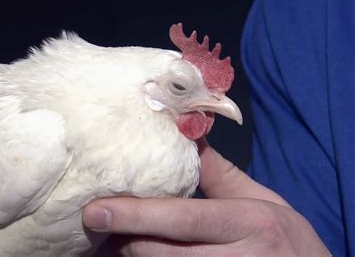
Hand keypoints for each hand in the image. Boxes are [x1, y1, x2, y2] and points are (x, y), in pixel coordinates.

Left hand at [83, 138, 329, 255]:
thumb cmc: (285, 238)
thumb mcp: (260, 199)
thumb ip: (218, 173)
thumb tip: (186, 137)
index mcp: (247, 222)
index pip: (183, 219)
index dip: (137, 215)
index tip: (97, 210)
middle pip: (159, 252)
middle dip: (124, 237)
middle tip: (101, 219)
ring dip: (132, 253)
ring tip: (115, 236)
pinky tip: (140, 251)